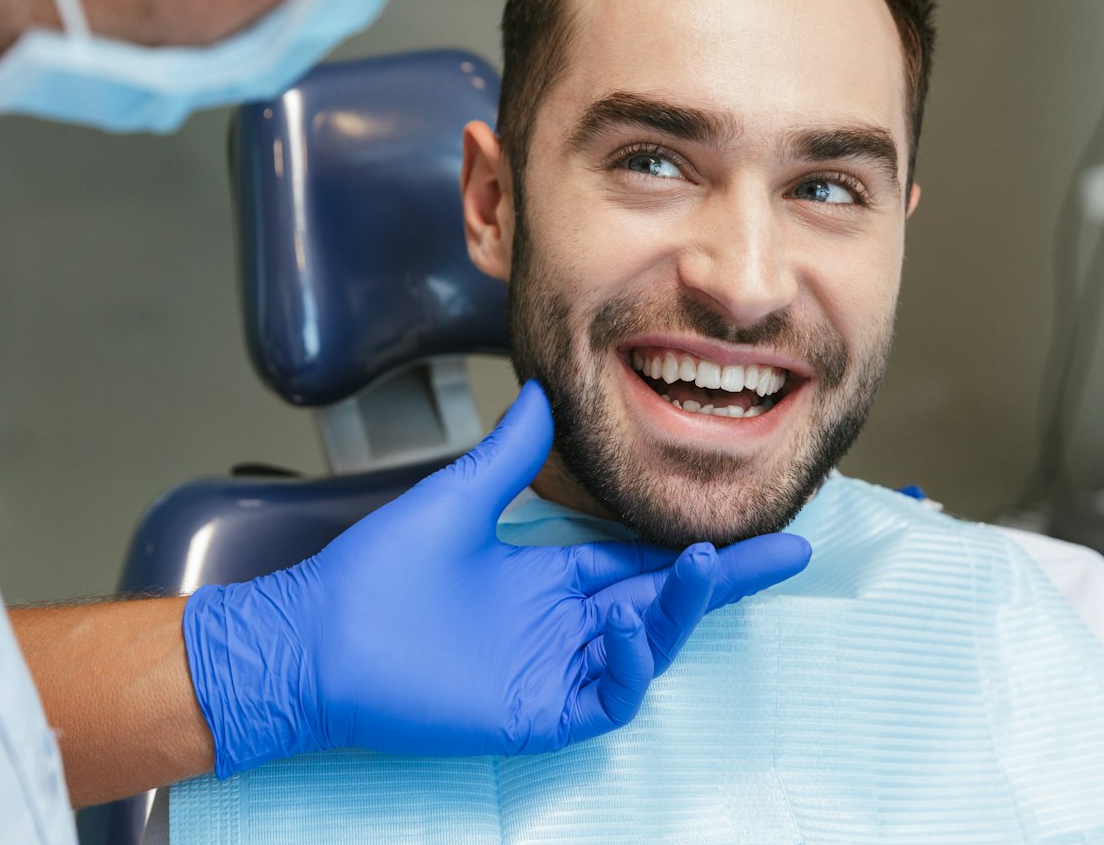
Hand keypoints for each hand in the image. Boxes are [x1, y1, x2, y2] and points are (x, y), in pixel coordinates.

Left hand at [183, 380, 810, 776]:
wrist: (316, 636)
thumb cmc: (373, 575)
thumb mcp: (455, 499)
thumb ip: (508, 455)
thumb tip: (541, 392)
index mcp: (547, 576)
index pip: (639, 560)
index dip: (692, 544)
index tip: (746, 521)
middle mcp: (561, 624)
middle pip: (662, 602)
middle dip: (726, 579)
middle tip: (787, 550)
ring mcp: (553, 670)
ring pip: (644, 647)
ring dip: (682, 612)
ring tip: (709, 566)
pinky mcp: (535, 712)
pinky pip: (604, 698)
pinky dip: (628, 668)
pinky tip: (635, 632)